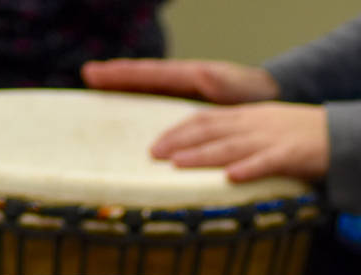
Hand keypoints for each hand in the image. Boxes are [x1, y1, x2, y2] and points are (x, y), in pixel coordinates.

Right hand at [81, 59, 278, 104]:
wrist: (270, 99)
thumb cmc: (255, 95)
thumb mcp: (239, 90)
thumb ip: (221, 84)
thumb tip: (203, 74)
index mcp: (192, 76)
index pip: (151, 73)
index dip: (125, 73)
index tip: (99, 72)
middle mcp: (185, 83)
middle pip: (145, 79)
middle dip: (118, 77)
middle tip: (89, 75)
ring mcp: (186, 95)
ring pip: (150, 91)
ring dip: (126, 91)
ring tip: (97, 88)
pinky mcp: (191, 110)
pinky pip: (161, 107)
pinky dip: (143, 108)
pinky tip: (127, 116)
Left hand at [149, 103, 327, 182]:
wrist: (342, 136)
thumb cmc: (302, 137)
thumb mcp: (266, 128)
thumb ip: (240, 136)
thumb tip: (210, 153)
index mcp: (248, 116)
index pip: (206, 119)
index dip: (179, 131)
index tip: (157, 144)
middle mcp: (255, 124)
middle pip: (211, 131)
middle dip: (181, 142)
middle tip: (155, 155)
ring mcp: (273, 139)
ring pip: (232, 146)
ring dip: (203, 155)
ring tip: (178, 165)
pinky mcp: (292, 155)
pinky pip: (267, 162)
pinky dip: (248, 169)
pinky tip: (231, 177)